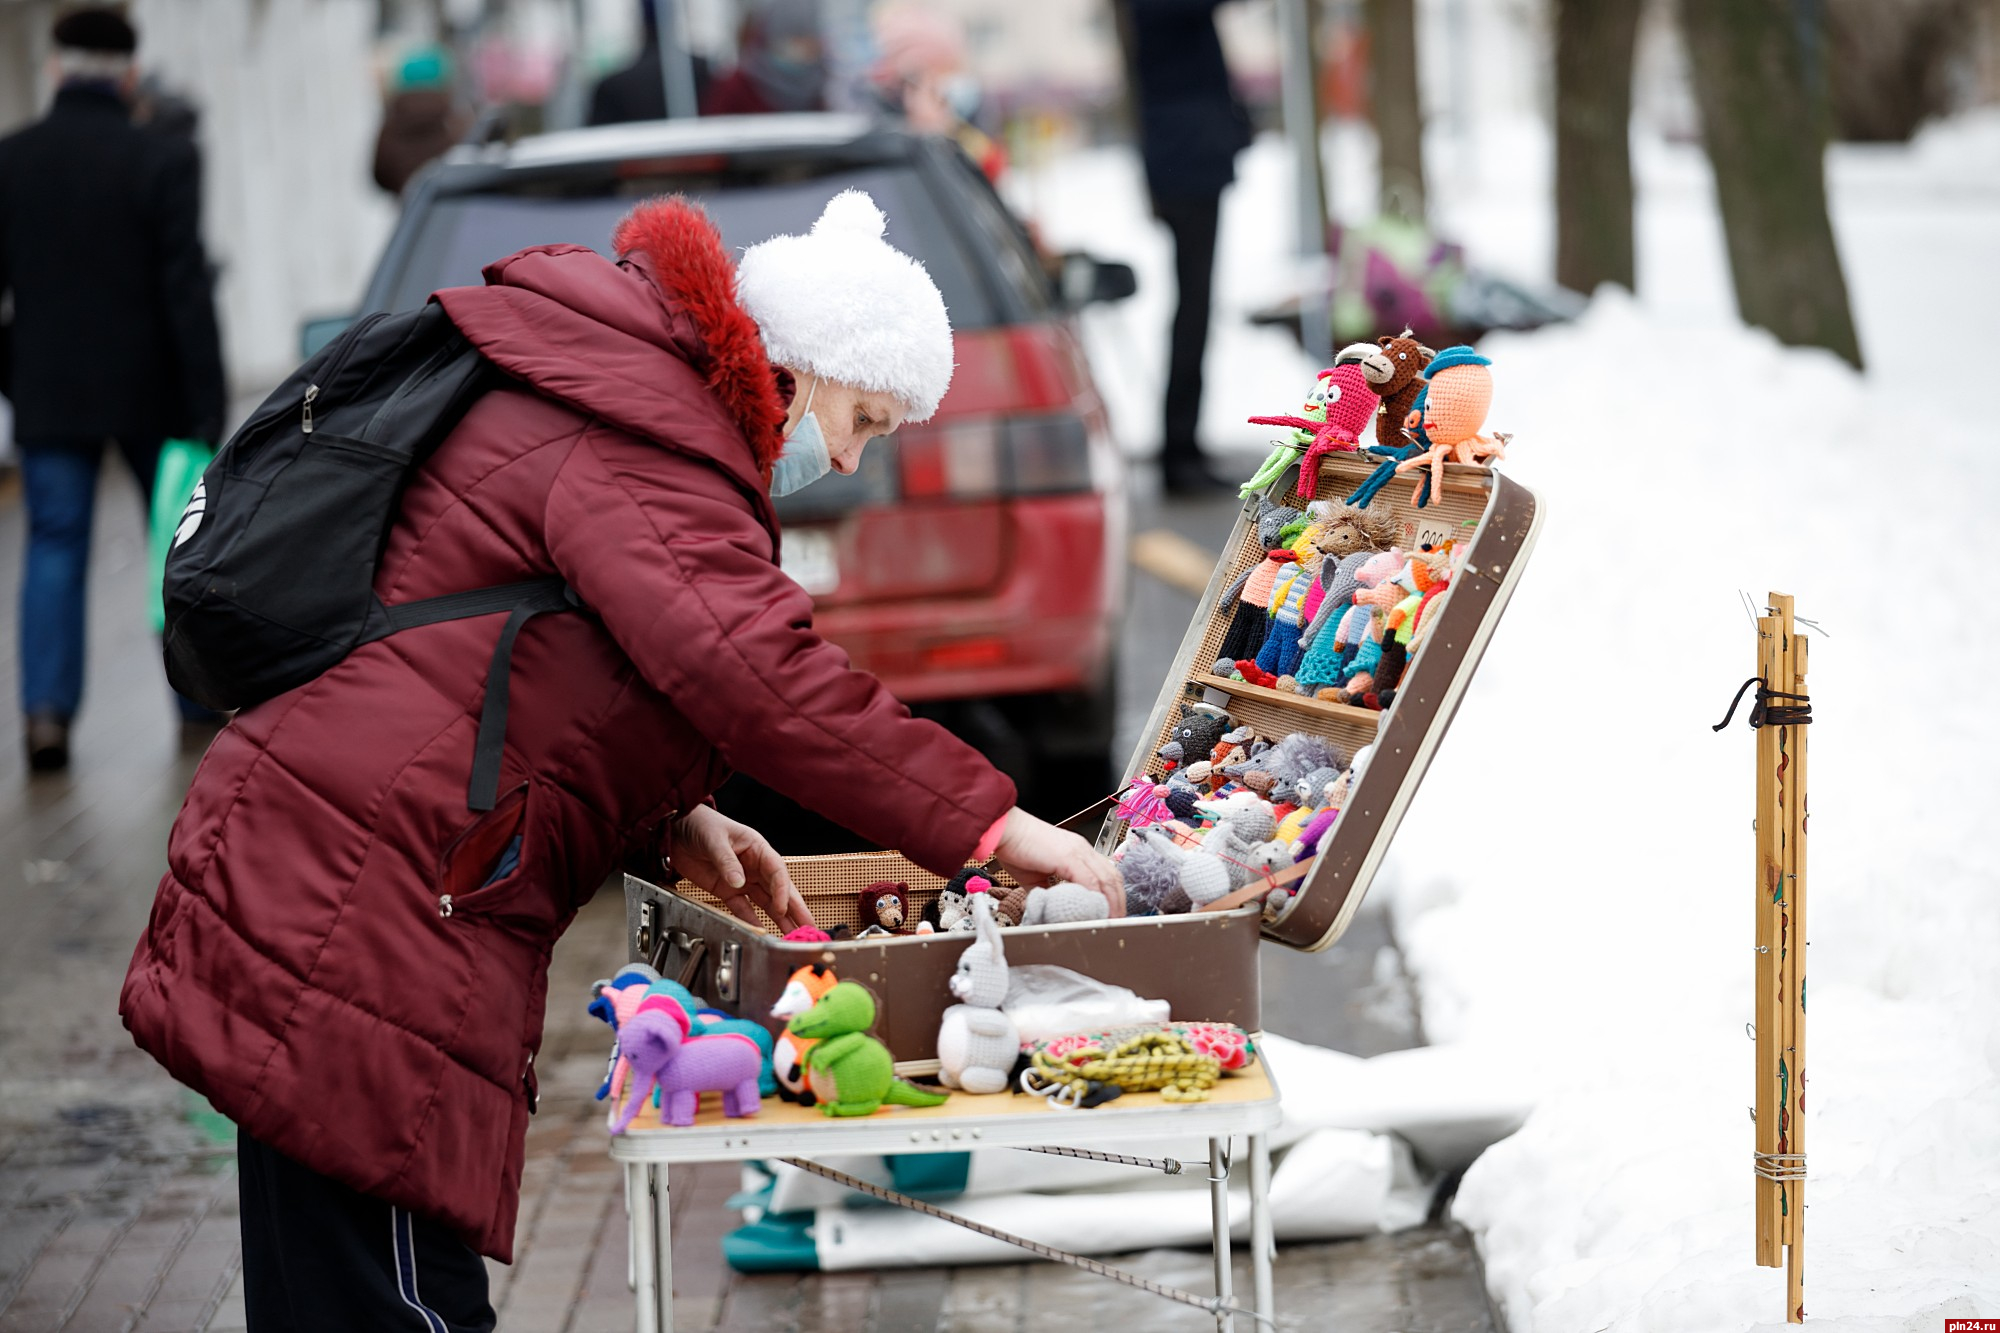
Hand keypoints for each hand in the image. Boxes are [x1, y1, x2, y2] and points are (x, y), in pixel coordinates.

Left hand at [669, 806, 814, 933]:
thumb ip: (727, 861)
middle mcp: (754, 866)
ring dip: (779, 918)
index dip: (782, 891)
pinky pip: (743, 908)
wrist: (677, 830)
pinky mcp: (727, 890)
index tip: (782, 908)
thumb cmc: (701, 825)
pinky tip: (763, 931)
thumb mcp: (715, 839)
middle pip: (779, 889)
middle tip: (808, 926)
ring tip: (792, 934)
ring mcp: (742, 879)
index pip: (777, 872)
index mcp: (757, 848)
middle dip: (794, 908)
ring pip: (766, 901)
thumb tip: (738, 881)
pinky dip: (752, 920)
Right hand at [991, 807, 1124, 916]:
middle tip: (1116, 920)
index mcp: (1077, 851)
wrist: (1003, 830)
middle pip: (1113, 876)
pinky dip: (1095, 897)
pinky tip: (1095, 911)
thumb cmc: (1015, 847)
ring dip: (1111, 902)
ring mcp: (1077, 851)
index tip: (1111, 911)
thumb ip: (1046, 892)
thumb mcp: (1035, 877)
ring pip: (1106, 879)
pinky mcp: (1068, 856)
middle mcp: (1081, 849)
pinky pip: (1089, 880)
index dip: (1113, 894)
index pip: (1106, 873)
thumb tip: (1049, 908)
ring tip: (1110, 920)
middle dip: (1118, 901)